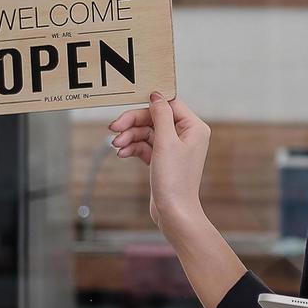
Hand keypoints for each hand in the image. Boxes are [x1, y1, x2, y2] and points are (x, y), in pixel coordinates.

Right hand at [106, 92, 209, 231]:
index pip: (169, 105)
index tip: (127, 106)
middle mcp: (186, 135)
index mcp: (194, 127)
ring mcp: (174, 148)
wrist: (173, 212)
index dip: (148, 104)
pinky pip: (145, 146)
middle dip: (133, 123)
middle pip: (154, 118)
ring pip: (147, 132)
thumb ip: (161, 116)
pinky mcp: (163, 159)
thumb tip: (156, 95)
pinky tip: (122, 153)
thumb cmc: (174, 179)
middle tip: (113, 128)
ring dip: (130, 136)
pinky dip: (133, 147)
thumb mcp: (165, 142)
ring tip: (116, 145)